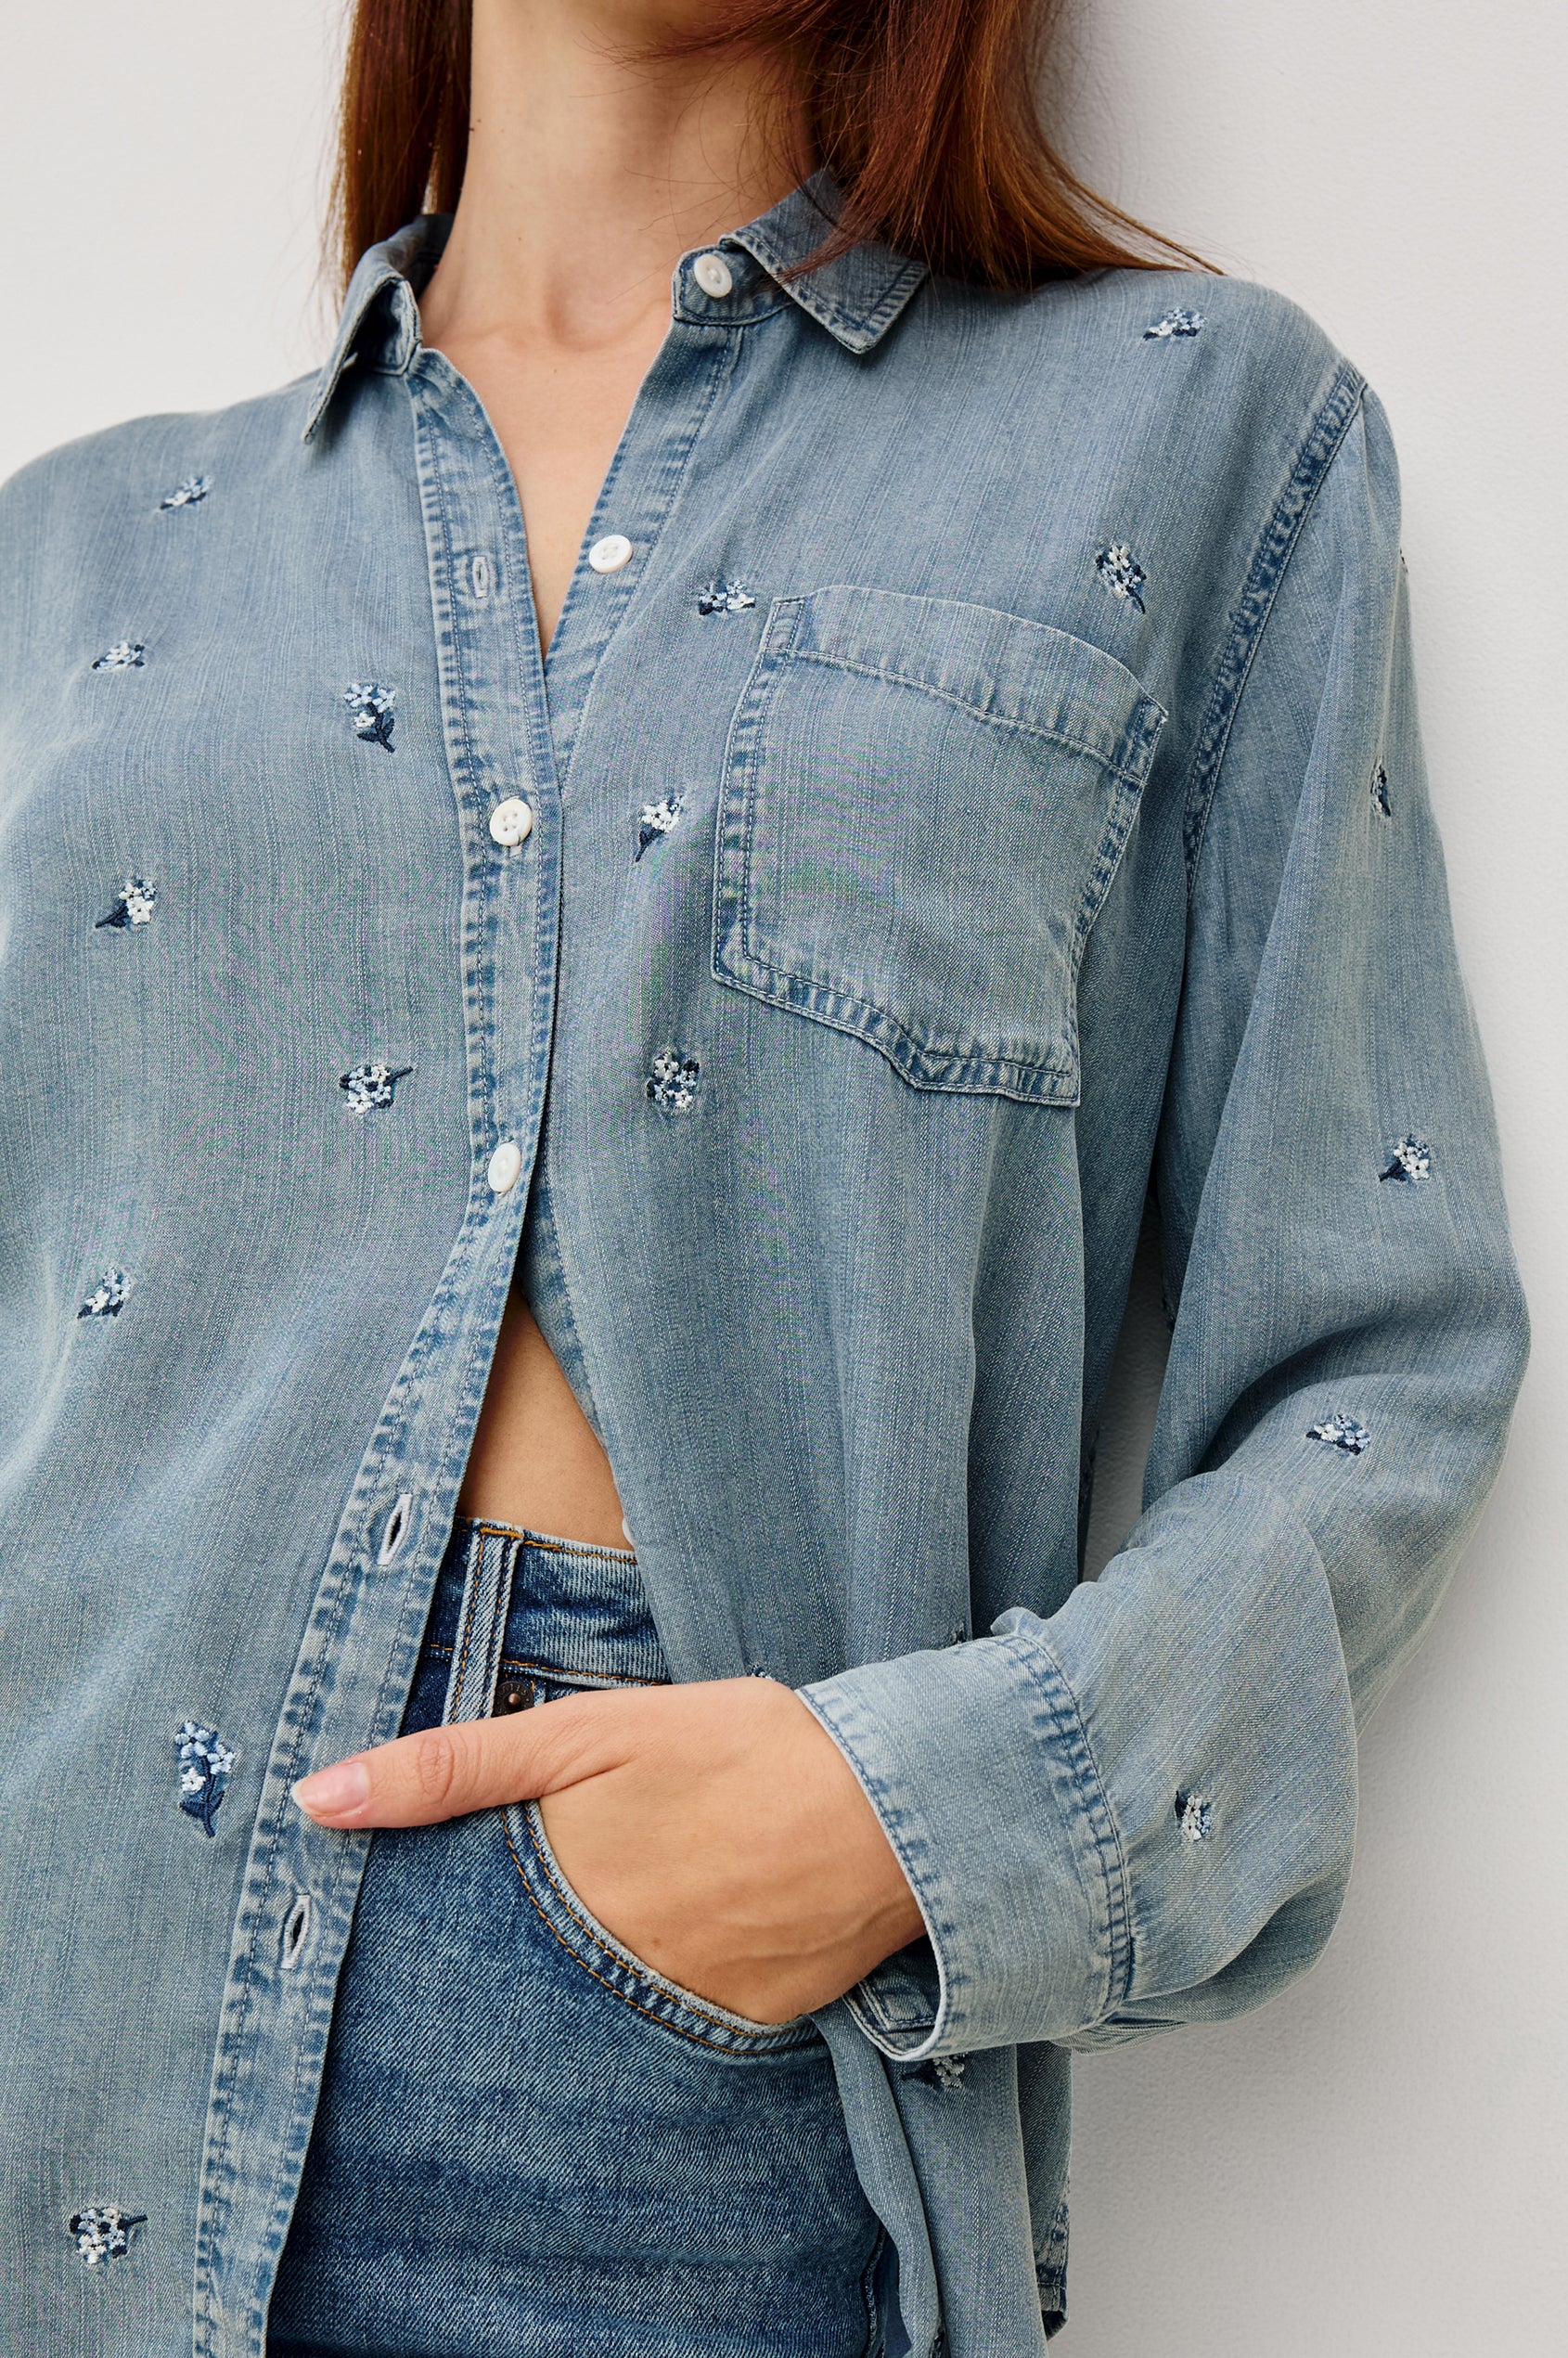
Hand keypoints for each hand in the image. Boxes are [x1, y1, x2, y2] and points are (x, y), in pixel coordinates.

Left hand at [291, 1677, 924, 2023]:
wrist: (895, 1806)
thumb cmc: (740, 1748)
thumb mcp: (590, 1733)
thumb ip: (454, 1765)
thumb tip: (316, 1797)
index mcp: (557, 1900)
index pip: (454, 1944)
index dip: (425, 1939)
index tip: (389, 1946)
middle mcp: (606, 1974)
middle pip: (523, 1984)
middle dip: (506, 1965)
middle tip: (535, 1924)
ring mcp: (680, 2010)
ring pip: (600, 2006)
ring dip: (592, 1976)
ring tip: (630, 1915)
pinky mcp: (746, 2024)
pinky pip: (681, 2020)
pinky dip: (671, 1984)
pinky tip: (695, 1931)